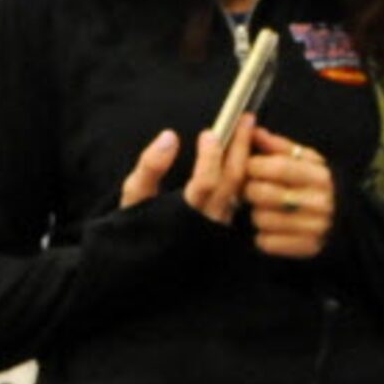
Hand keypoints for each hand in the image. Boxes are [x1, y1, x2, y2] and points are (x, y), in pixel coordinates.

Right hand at [121, 120, 246, 223]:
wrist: (146, 264)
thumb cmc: (137, 226)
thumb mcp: (133, 197)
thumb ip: (150, 167)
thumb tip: (169, 137)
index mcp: (185, 215)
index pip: (206, 182)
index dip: (210, 156)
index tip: (209, 133)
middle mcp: (209, 222)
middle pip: (233, 182)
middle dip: (241, 148)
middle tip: (246, 120)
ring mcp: (220, 227)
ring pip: (241, 190)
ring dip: (247, 160)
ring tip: (249, 133)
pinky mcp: (226, 229)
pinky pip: (241, 198)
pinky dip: (245, 174)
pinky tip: (245, 156)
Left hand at [244, 127, 334, 258]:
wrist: (346, 221)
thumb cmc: (318, 186)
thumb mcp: (307, 161)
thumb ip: (280, 147)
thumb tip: (253, 131)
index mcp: (320, 176)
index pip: (277, 167)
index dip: (254, 166)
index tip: (252, 168)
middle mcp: (320, 202)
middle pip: (263, 193)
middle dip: (251, 190)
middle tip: (256, 190)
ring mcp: (314, 228)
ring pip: (261, 219)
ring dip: (257, 213)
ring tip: (267, 210)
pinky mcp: (306, 248)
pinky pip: (266, 242)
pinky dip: (263, 236)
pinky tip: (272, 229)